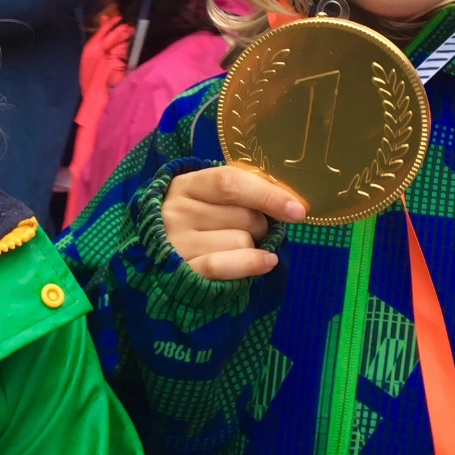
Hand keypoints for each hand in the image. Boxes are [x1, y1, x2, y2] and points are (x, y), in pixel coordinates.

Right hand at [163, 166, 306, 279]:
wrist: (156, 255)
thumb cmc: (196, 221)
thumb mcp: (208, 197)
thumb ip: (241, 191)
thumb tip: (290, 203)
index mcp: (186, 185)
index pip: (230, 182)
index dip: (268, 194)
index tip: (297, 210)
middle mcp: (176, 212)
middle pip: (244, 216)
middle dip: (259, 225)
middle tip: (248, 229)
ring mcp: (177, 243)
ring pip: (242, 242)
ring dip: (251, 247)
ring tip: (233, 247)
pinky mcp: (183, 272)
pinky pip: (225, 266)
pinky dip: (251, 263)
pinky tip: (265, 261)